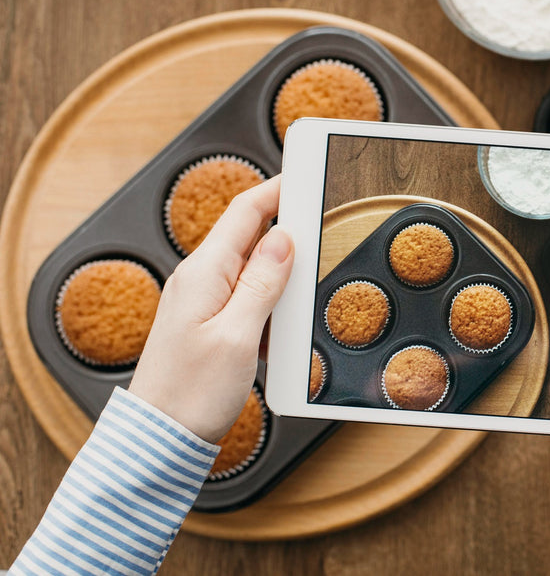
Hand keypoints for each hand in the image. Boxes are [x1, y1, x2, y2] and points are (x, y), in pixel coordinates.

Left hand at [129, 177, 293, 442]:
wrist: (161, 441)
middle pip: (253, 236)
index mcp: (204, 272)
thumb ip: (262, 283)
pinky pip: (249, 298)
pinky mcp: (211, 325)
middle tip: (324, 230)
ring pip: (255, 270)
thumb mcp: (238, 335)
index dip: (279, 188)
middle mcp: (201, 280)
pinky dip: (273, 306)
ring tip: (307, 292)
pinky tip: (285, 327)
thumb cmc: (190, 394)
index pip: (246, 211)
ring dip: (284, 277)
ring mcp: (204, 302)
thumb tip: (284, 239)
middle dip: (290, 232)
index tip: (308, 173)